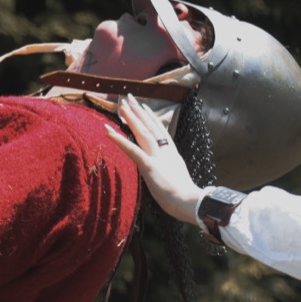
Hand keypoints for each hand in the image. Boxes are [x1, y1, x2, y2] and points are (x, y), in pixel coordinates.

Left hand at [106, 95, 201, 224]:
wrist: (192, 204)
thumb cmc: (187, 198)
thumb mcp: (179, 179)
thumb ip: (172, 171)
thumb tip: (170, 171)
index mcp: (172, 155)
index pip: (160, 132)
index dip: (151, 118)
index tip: (144, 106)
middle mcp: (165, 153)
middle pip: (150, 127)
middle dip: (139, 112)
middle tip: (128, 97)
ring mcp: (157, 158)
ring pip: (143, 133)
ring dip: (131, 119)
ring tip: (121, 106)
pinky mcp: (149, 167)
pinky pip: (132, 151)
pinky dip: (119, 140)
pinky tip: (107, 131)